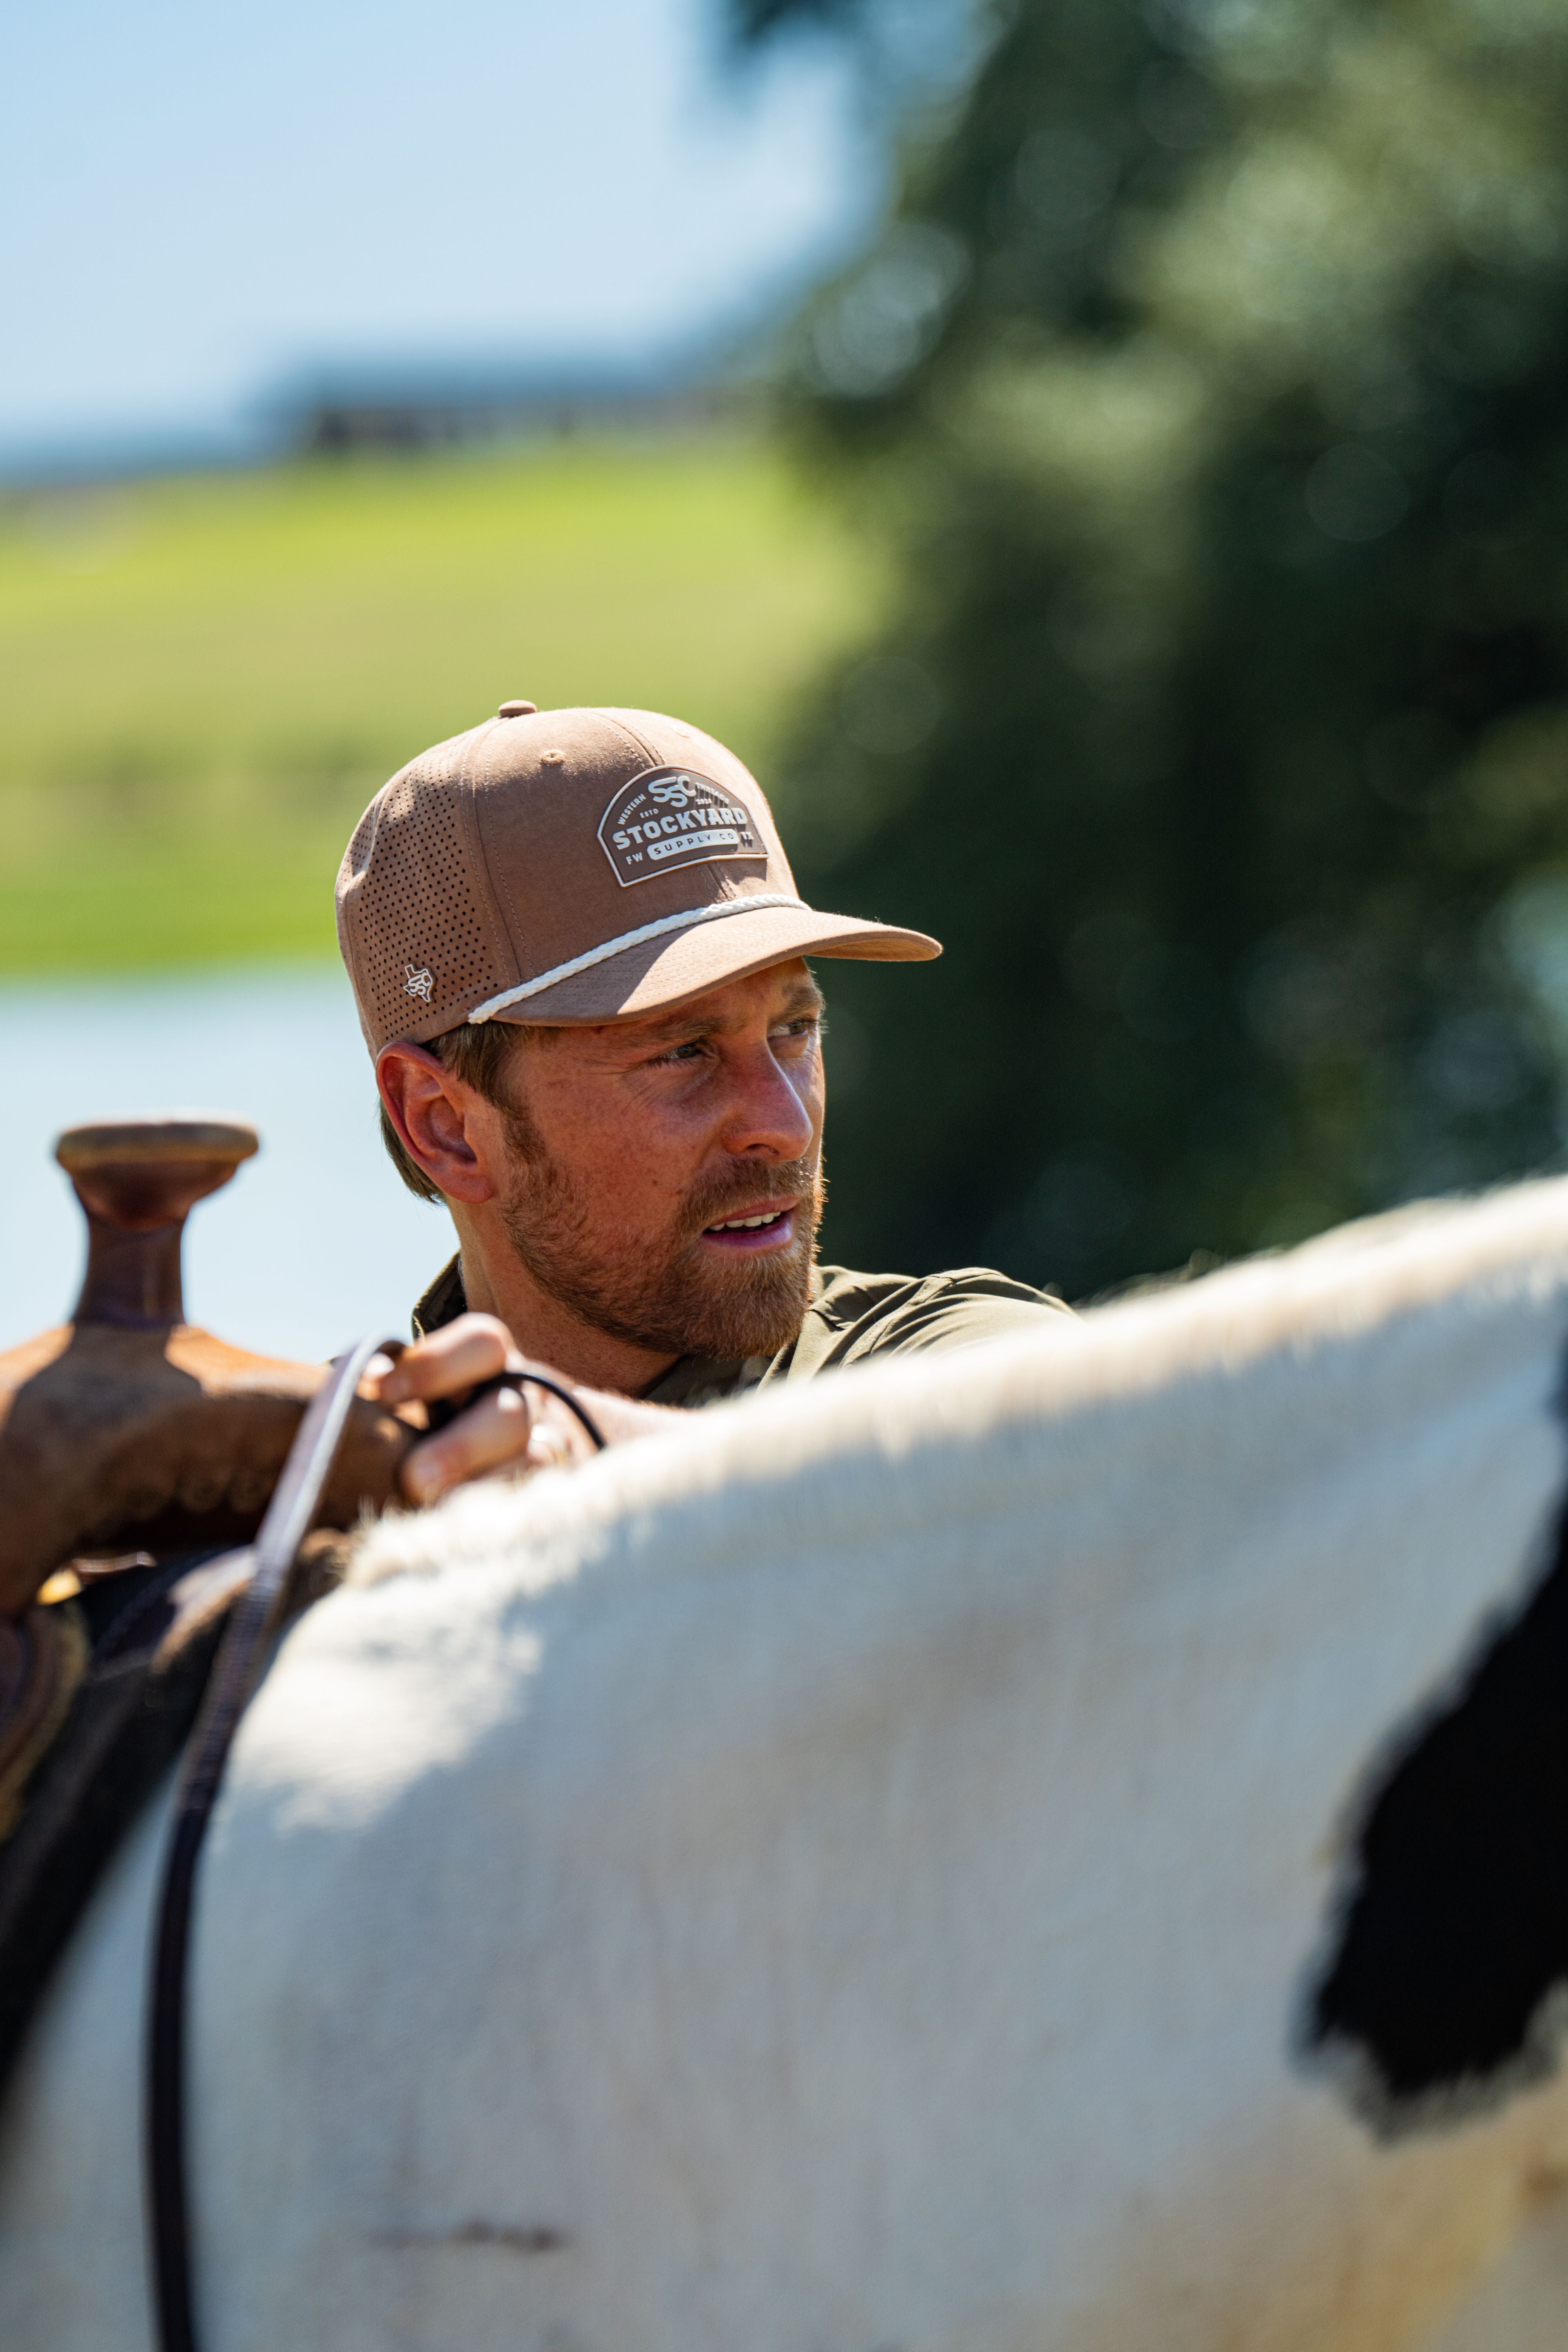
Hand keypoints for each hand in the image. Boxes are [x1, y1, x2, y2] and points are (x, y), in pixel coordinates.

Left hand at [364, 1314, 673, 1506]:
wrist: (539, 1455)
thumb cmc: (449, 1424)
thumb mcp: (433, 1397)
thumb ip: (396, 1391)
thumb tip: (357, 1390)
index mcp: (496, 1366)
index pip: (483, 1343)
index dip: (435, 1365)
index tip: (382, 1394)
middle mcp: (532, 1401)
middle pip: (509, 1416)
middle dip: (459, 1449)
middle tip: (413, 1481)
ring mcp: (558, 1448)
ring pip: (537, 1466)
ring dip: (485, 1494)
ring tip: (440, 1520)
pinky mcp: (569, 1492)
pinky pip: (544, 1509)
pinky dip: (506, 1525)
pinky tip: (470, 1540)